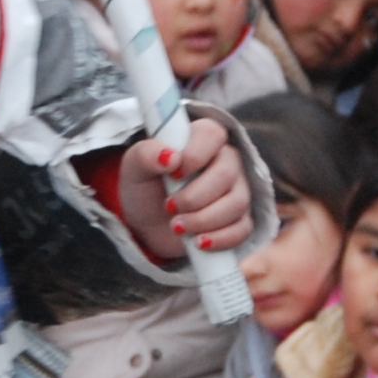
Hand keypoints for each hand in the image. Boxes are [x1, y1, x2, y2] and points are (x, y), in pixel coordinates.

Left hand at [118, 111, 250, 261]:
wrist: (147, 223)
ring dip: (203, 220)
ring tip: (177, 227)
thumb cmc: (145, 187)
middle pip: (226, 174)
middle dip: (194, 197)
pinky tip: (198, 243)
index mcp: (202, 139)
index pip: (212, 134)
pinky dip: (219, 239)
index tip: (173, 174)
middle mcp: (225, 161)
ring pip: (236, 203)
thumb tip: (170, 157)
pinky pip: (242, 229)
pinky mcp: (238, 220)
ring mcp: (236, 191)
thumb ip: (147, 155)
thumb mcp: (135, 167)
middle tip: (169, 207)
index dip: (194, 155)